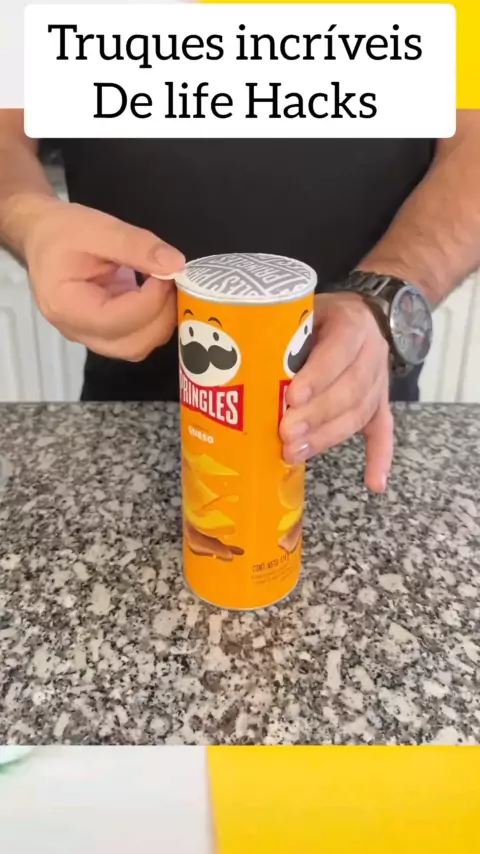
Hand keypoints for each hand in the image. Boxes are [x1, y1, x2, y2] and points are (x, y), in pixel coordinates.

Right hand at [24, 197, 184, 360]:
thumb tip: (175, 264)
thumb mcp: (98, 228)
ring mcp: (91, 336)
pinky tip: (157, 295)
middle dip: (162, 314)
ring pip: (138, 347)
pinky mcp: (104, 333)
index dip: (152, 299)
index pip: (120, 320)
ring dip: (161, 321)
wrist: (43, 237)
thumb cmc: (62, 232)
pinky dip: (154, 321)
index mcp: (67, 306)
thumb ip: (136, 245)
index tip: (166, 270)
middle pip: (133, 345)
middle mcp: (78, 331)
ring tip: (165, 286)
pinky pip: (136, 338)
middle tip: (170, 280)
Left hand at [280, 292, 392, 492]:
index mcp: (351, 324)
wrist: (363, 314)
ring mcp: (379, 381)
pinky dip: (379, 457)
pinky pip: (383, 431)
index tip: (292, 397)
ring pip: (359, 413)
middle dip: (316, 416)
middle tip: (286, 435)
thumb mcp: (302, 308)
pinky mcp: (380, 402)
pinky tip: (374, 484)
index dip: (318, 376)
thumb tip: (230, 359)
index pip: (338, 350)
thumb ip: (281, 330)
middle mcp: (371, 353)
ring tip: (295, 453)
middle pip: (350, 390)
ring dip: (328, 437)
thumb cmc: (319, 314)